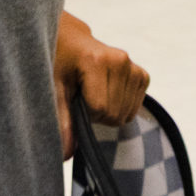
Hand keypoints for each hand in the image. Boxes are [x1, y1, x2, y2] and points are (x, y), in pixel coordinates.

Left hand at [53, 12, 149, 156]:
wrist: (71, 40)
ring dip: (109, 112)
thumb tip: (65, 155)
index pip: (100, 109)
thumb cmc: (59, 62)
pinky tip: (108, 93)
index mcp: (97, 61)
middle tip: (82, 97)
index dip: (84, 113)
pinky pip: (135, 107)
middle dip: (97, 115)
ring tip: (94, 93)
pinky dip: (121, 108)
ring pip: (126, 114)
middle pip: (114, 114)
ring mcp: (133, 67)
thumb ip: (61, 119)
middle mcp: (121, 60)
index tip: (73, 98)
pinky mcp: (141, 74)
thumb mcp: (53, 88)